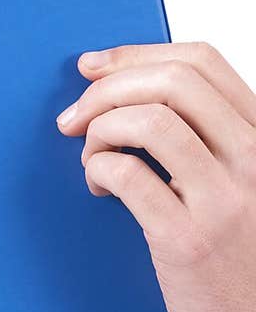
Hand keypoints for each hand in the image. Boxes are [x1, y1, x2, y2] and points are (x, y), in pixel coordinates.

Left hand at [55, 42, 255, 311]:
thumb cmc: (235, 258)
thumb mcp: (236, 182)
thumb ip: (201, 136)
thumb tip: (121, 87)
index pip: (201, 61)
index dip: (135, 53)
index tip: (92, 66)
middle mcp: (253, 160)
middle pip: (172, 82)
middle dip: (106, 89)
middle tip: (73, 118)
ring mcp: (225, 200)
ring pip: (149, 121)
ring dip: (100, 130)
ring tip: (91, 158)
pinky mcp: (188, 240)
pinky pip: (129, 175)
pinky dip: (99, 169)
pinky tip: (98, 185)